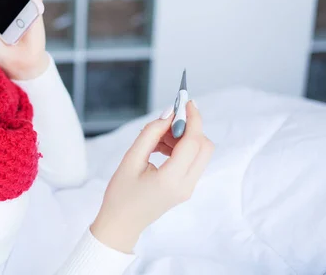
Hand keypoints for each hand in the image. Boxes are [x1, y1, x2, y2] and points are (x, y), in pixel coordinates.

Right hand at [90, 101, 213, 253]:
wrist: (121, 224)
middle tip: (169, 120)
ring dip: (183, 138)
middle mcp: (186, 185)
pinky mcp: (185, 188)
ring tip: (156, 137)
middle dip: (191, 127)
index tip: (185, 101)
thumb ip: (150, 134)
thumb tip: (168, 114)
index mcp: (171, 179)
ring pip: (199, 153)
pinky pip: (191, 161)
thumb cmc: (120, 194)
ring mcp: (188, 188)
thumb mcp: (130, 159)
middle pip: (204, 147)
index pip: (193, 142)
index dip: (192, 119)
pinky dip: (180, 148)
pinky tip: (159, 147)